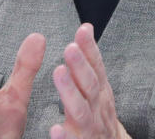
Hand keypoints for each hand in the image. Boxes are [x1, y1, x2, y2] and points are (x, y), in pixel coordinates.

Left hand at [50, 24, 130, 138]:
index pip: (96, 68)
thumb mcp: (98, 88)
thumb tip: (86, 27)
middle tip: (70, 49)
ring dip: (71, 92)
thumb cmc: (99, 117)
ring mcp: (89, 128)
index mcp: (100, 93)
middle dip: (81, 67)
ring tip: (59, 73)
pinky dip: (64, 137)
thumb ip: (90, 61)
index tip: (82, 30)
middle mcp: (97, 109)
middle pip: (91, 86)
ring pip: (81, 112)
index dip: (90, 50)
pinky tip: (54, 128)